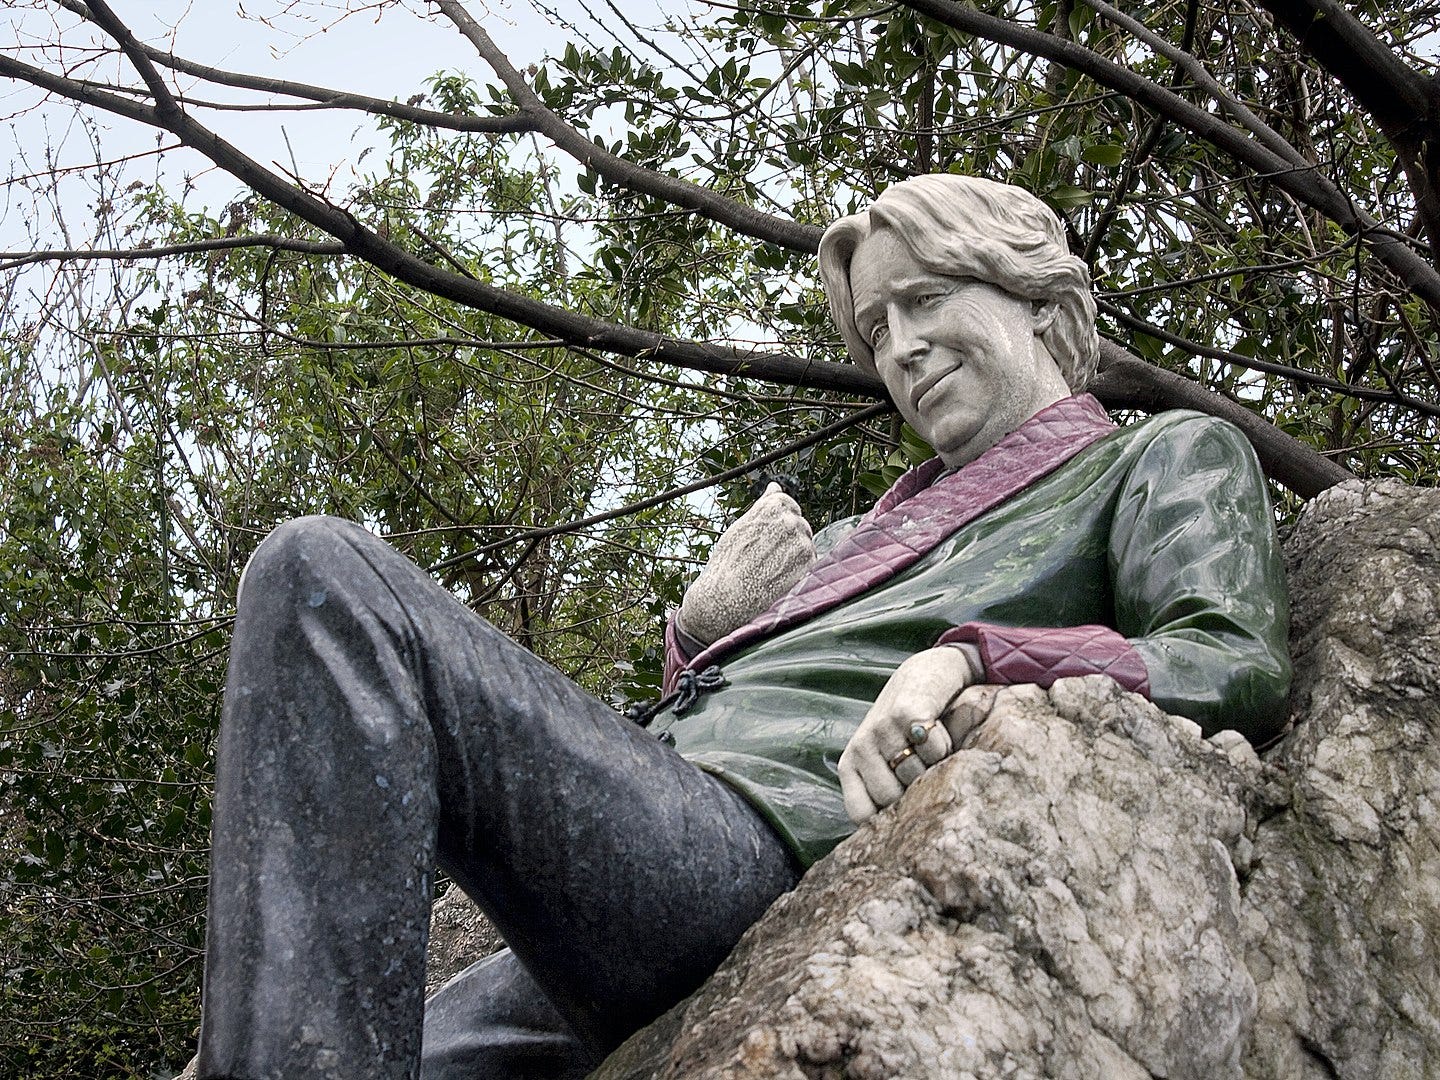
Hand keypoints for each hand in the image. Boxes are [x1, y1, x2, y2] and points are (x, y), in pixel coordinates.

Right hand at [677, 483, 815, 645]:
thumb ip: (763, 506)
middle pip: (798, 522)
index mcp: (772, 505)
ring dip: (794, 552)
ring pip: (805, 540)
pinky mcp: (809, 562)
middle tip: (768, 555)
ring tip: (772, 566)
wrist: (727, 596)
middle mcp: (790, 519)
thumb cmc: (728, 562)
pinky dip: (799, 567)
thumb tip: (775, 487)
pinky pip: (810, 559)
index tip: (768, 535)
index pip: (787, 503)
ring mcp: (802, 540)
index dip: (778, 520)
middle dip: (787, 537)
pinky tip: (780, 575)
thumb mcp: (741, 526)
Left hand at [838, 645, 998, 823]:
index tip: (910, 817)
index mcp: (851, 765)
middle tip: (929, 769)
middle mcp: (861, 748)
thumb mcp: (891, 762)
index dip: (888, 824)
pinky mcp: (905, 713)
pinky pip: (934, 751)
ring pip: (918, 776)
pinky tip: (940, 728)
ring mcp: (880, 729)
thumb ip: (890, 795)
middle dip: (919, 793)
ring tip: (932, 748)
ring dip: (936, 767)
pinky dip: (946, 745)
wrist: (927, 674)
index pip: (862, 816)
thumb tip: (901, 849)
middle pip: (895, 801)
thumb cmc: (911, 728)